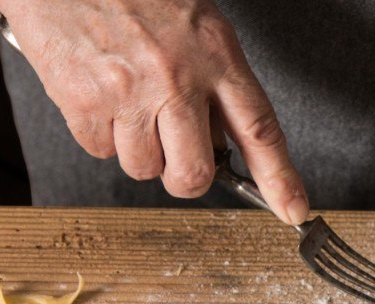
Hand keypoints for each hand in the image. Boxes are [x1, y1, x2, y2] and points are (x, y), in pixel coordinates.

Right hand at [0, 0, 308, 223]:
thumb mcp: (195, 22)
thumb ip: (215, 79)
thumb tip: (222, 138)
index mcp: (214, 53)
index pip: (260, 129)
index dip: (280, 179)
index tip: (293, 210)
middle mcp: (175, 77)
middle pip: (194, 173)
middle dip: (186, 177)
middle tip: (177, 156)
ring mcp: (127, 92)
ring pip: (143, 168)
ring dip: (138, 150)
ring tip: (128, 104)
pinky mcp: (82, 100)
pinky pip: (100, 151)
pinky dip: (99, 134)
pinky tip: (99, 95)